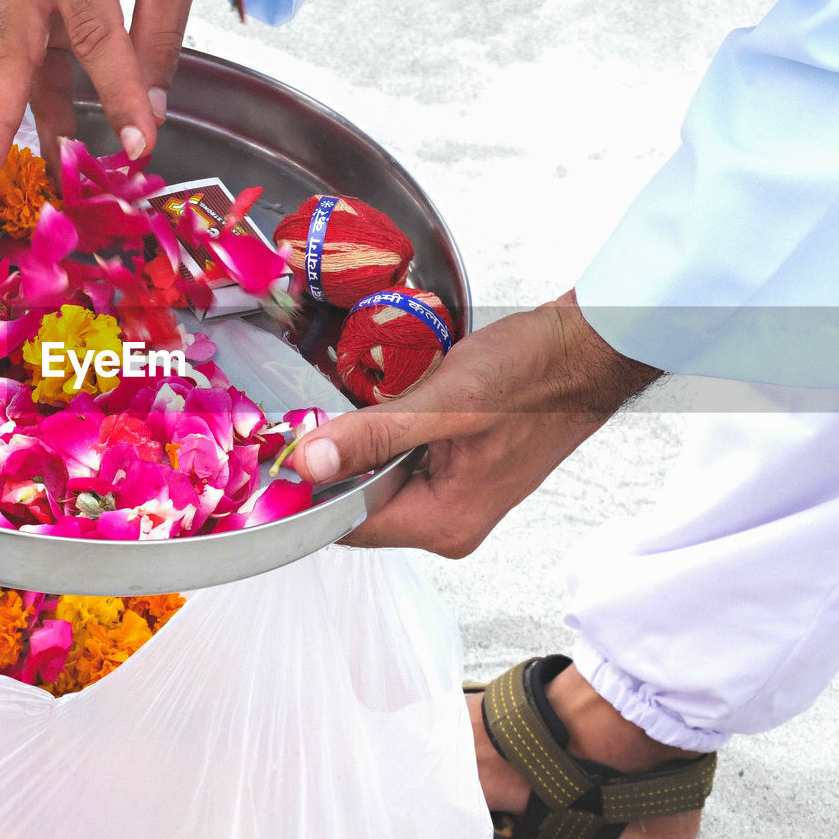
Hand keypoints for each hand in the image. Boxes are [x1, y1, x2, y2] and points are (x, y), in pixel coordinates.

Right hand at [0, 0, 212, 195]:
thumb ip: (160, 39)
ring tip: (4, 183)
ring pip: (12, 66)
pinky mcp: (31, 5)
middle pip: (6, 56)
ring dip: (12, 126)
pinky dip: (44, 107)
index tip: (138, 145)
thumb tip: (148, 117)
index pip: (92, 34)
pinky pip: (34, 63)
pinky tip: (58, 151)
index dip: (117, 94)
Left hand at [292, 290, 661, 556]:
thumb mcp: (446, 400)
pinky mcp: (461, 473)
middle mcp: (450, 523)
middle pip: (361, 504)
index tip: (287, 446)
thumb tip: (310, 464)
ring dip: (365, 441)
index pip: (348, 525)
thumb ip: (374, 436)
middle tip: (326, 410)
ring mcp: (457, 499)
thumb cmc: (534, 372)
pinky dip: (389, 433)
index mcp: (445, 522)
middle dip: (339, 459)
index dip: (312, 488)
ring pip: (380, 479)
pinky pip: (403, 462)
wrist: (588, 348)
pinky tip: (397, 399)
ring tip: (372, 397)